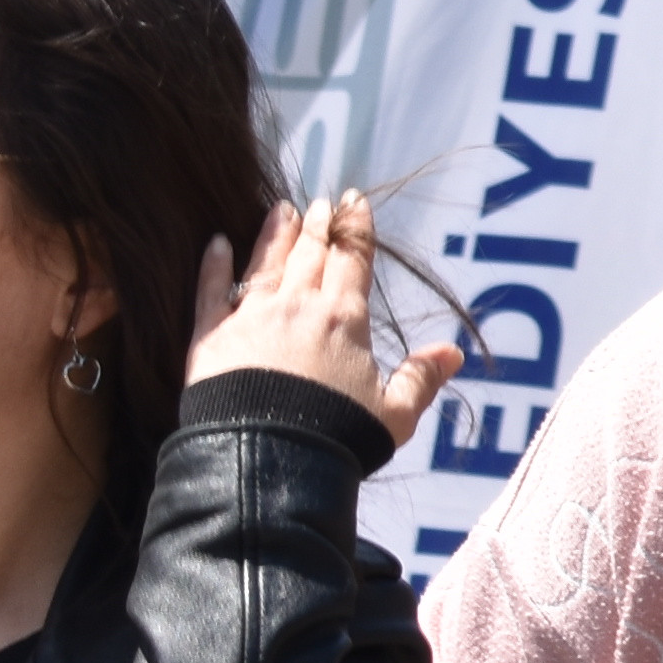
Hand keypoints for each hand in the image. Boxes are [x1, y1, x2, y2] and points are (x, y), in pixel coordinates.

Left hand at [185, 197, 460, 438]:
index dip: (356, 228)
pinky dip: (213, 265)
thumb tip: (452, 352)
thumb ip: (422, 378)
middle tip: (321, 202)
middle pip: (311, 254)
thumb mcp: (394, 414)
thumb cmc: (336, 437)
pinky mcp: (210, 338)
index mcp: (345, 319)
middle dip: (319, 224)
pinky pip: (210, 292)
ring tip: (281, 210)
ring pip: (265, 264)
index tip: (355, 201)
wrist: (269, 460)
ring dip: (275, 235)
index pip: (354, 259)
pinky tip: (216, 243)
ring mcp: (251, 318)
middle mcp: (298, 307)